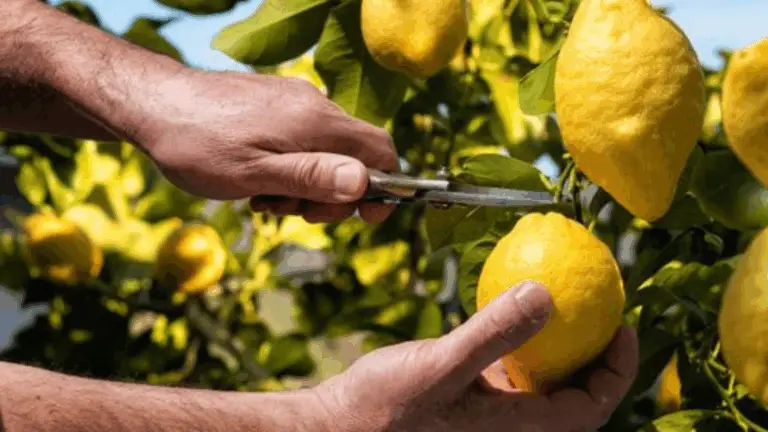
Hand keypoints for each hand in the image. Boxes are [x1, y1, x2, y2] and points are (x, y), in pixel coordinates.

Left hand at [133, 69, 397, 223]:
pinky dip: (291, 167)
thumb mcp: (254, 175)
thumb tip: (364, 182)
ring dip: (306, 184)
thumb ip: (311, 177)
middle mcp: (313, 105)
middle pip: (354, 156)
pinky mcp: (276, 102)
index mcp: (315, 122)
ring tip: (264, 198)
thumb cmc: (196, 145)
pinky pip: (302, 139)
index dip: (384, 188)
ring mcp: (294, 101)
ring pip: (325, 151)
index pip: (381, 151)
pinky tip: (257, 180)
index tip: (364, 217)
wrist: (150, 103)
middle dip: (332, 194)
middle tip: (292, 213)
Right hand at [312, 281, 638, 431]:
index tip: (622, 325)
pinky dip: (515, 342)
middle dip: (593, 354)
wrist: (335, 429)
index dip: (617, 371)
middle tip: (599, 306)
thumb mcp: (439, 367)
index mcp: (514, 431)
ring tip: (560, 301)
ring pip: (538, 380)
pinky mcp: (464, 399)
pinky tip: (507, 308)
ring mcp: (486, 414)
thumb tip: (547, 294)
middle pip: (571, 394)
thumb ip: (492, 334)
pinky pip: (504, 370)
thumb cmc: (381, 411)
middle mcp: (507, 427)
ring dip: (555, 345)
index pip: (589, 408)